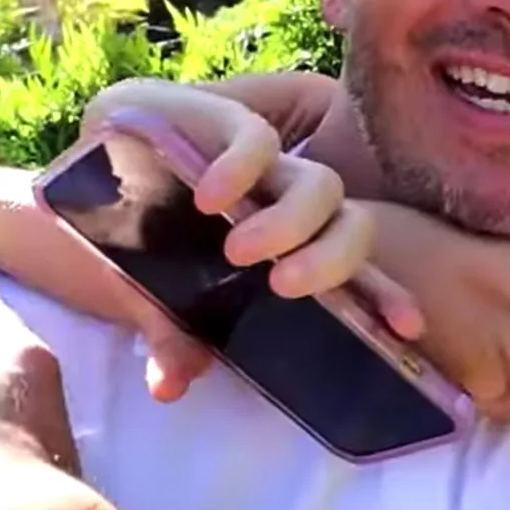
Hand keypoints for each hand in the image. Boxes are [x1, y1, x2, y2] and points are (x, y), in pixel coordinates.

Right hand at [85, 78, 426, 336]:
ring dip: (289, 223)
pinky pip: (258, 141)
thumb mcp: (156, 296)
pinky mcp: (230, 123)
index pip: (356, 274)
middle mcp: (294, 206)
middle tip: (283, 284)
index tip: (406, 327)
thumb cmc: (148, 238)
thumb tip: (168, 386)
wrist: (103, 160)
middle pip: (353, 227)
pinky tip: (210, 196)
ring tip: (239, 252)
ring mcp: (270, 167)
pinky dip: (241, 167)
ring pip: (319, 187)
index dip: (385, 297)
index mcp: (294, 250)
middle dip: (331, 259)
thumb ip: (171, 335)